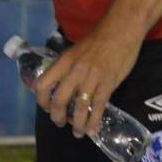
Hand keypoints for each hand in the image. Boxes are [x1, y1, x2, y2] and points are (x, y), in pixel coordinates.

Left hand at [34, 23, 140, 138]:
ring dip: (77, 124)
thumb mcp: (75, 50)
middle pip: (59, 100)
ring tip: (78, 132)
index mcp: (63, 61)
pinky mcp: (108, 83)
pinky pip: (98, 107)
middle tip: (60, 123)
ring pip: (79, 107)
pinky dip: (94, 121)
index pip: (43, 84)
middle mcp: (74, 70)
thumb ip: (67, 67)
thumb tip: (61, 85)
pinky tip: (93, 129)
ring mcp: (91, 77)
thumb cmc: (98, 39)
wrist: (120, 29)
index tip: (45, 108)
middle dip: (57, 116)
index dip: (41, 100)